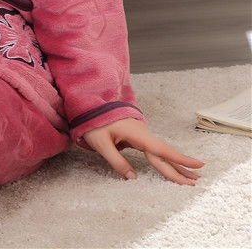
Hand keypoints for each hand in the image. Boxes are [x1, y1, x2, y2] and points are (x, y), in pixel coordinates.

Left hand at [83, 118, 203, 184]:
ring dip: (174, 165)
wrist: (88, 106)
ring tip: (190, 178)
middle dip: (180, 168)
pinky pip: (153, 150)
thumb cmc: (93, 123)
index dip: (180, 159)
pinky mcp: (137, 136)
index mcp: (137, 134)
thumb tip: (132, 178)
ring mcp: (140, 135)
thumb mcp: (100, 143)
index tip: (199, 165)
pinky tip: (170, 166)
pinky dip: (164, 160)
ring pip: (160, 153)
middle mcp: (142, 134)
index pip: (161, 150)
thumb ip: (116, 161)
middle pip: (163, 154)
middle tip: (196, 182)